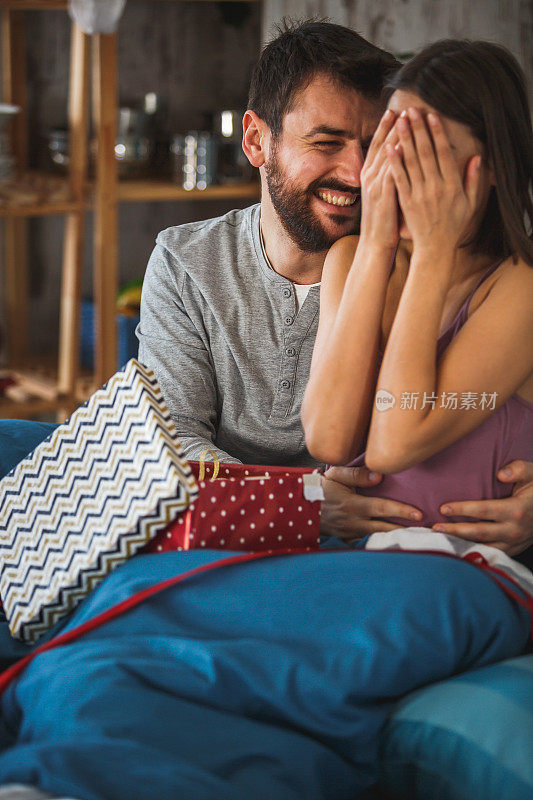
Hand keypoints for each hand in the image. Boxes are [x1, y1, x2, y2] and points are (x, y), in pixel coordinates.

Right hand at [320, 465, 422, 538]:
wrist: (299, 507)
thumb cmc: (320, 488)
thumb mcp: (335, 475)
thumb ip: (357, 475)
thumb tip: (380, 476)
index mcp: (353, 505)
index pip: (382, 508)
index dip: (401, 511)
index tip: (419, 514)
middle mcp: (354, 522)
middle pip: (385, 528)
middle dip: (406, 531)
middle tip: (427, 533)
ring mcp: (350, 533)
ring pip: (378, 538)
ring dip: (397, 539)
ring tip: (417, 540)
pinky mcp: (347, 540)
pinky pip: (367, 544)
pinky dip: (381, 546)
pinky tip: (395, 547)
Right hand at [359, 108, 399, 251]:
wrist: (375, 243)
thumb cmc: (384, 221)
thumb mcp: (385, 195)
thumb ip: (390, 177)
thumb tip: (396, 164)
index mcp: (371, 176)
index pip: (379, 146)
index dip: (387, 128)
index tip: (397, 112)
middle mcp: (370, 177)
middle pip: (383, 145)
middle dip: (394, 126)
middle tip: (405, 108)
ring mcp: (376, 185)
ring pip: (387, 155)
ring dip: (397, 136)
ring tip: (407, 119)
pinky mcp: (383, 195)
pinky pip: (391, 172)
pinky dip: (396, 158)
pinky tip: (403, 145)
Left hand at [386, 109, 481, 256]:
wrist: (435, 247)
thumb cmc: (454, 224)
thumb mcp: (470, 203)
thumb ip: (473, 180)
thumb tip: (478, 157)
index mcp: (452, 185)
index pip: (443, 153)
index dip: (437, 133)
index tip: (431, 116)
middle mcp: (435, 187)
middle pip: (425, 153)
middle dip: (418, 130)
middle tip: (411, 110)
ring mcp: (419, 194)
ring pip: (411, 162)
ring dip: (404, 140)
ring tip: (399, 121)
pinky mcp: (406, 202)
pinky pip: (399, 179)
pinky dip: (394, 163)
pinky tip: (389, 147)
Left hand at [433, 460, 532, 555]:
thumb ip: (518, 469)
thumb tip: (500, 474)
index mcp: (517, 510)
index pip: (483, 510)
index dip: (462, 509)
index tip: (443, 508)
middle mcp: (514, 530)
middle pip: (478, 532)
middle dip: (455, 530)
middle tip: (435, 527)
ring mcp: (515, 543)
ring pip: (483, 547)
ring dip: (461, 544)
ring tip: (440, 540)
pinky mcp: (514, 549)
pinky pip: (491, 554)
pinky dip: (473, 552)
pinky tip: (457, 548)